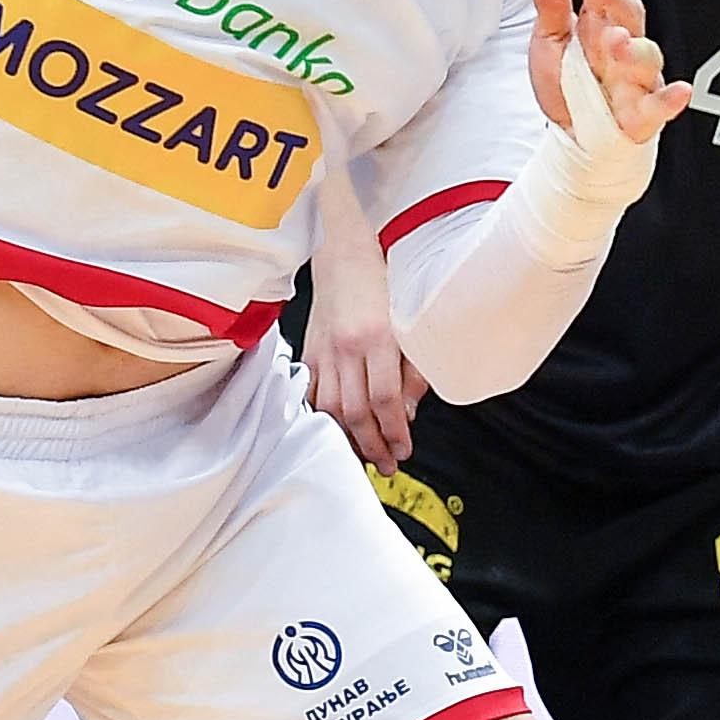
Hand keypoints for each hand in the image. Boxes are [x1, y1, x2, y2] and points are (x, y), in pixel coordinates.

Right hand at [307, 300, 419, 468]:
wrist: (342, 256)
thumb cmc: (380, 284)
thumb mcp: (408, 323)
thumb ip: (411, 370)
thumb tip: (407, 413)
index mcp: (376, 338)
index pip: (385, 399)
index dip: (394, 432)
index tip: (403, 449)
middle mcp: (346, 348)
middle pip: (356, 412)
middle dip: (373, 446)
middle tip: (387, 464)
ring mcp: (322, 353)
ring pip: (331, 410)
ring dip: (348, 439)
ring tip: (364, 454)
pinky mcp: (308, 354)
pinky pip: (312, 396)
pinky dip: (323, 419)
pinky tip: (336, 431)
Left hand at [525, 0, 696, 143]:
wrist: (574, 138)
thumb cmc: (569, 87)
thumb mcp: (548, 44)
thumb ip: (550, 9)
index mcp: (600, 23)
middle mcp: (624, 45)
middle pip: (630, 13)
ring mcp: (637, 77)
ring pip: (647, 55)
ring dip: (633, 46)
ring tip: (614, 39)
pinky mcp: (644, 113)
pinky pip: (661, 105)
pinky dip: (672, 99)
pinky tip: (680, 91)